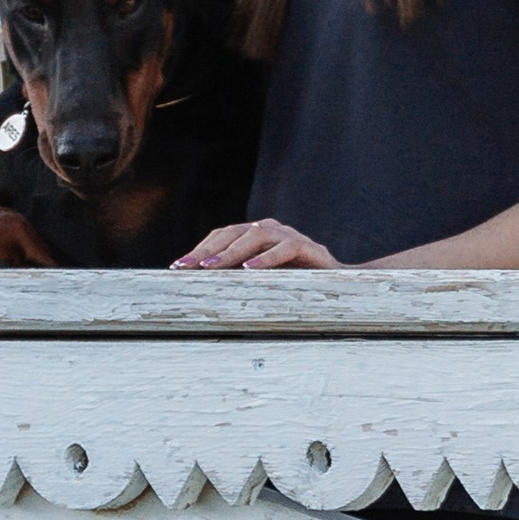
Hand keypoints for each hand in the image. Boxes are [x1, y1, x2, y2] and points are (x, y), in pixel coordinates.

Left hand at [171, 219, 338, 270]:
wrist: (341, 285)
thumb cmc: (296, 284)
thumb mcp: (261, 282)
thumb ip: (236, 279)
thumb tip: (197, 289)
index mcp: (256, 235)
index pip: (222, 235)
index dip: (200, 249)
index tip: (177, 267)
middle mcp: (271, 230)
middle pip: (233, 232)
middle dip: (206, 251)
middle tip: (185, 268)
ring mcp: (290, 236)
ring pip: (256, 235)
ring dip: (231, 252)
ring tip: (211, 267)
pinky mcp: (310, 248)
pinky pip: (287, 248)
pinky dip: (267, 258)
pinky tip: (250, 270)